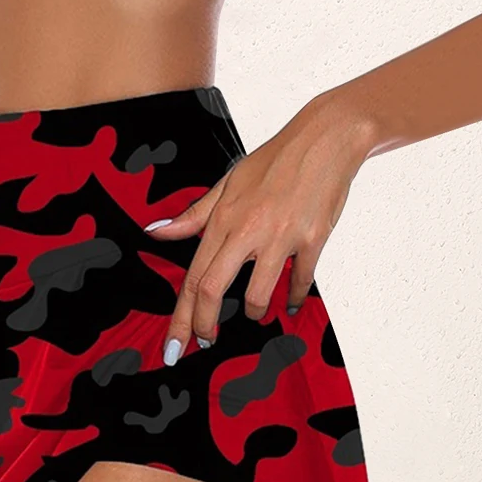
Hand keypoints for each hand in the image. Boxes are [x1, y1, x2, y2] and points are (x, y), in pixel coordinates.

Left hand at [145, 92, 375, 365]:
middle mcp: (247, 230)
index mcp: (223, 220)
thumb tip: (156, 231)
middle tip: (205, 341)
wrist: (326, 138)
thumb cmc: (274, 161)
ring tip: (253, 314)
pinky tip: (289, 305)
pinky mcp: (312, 239)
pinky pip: (300, 280)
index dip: (181, 315)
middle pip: (212, 288)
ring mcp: (280, 236)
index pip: (192, 277)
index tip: (175, 343)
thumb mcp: (226, 183)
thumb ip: (192, 216)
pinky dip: (294, 298)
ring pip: (257, 294)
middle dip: (204, 324)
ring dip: (253, 312)